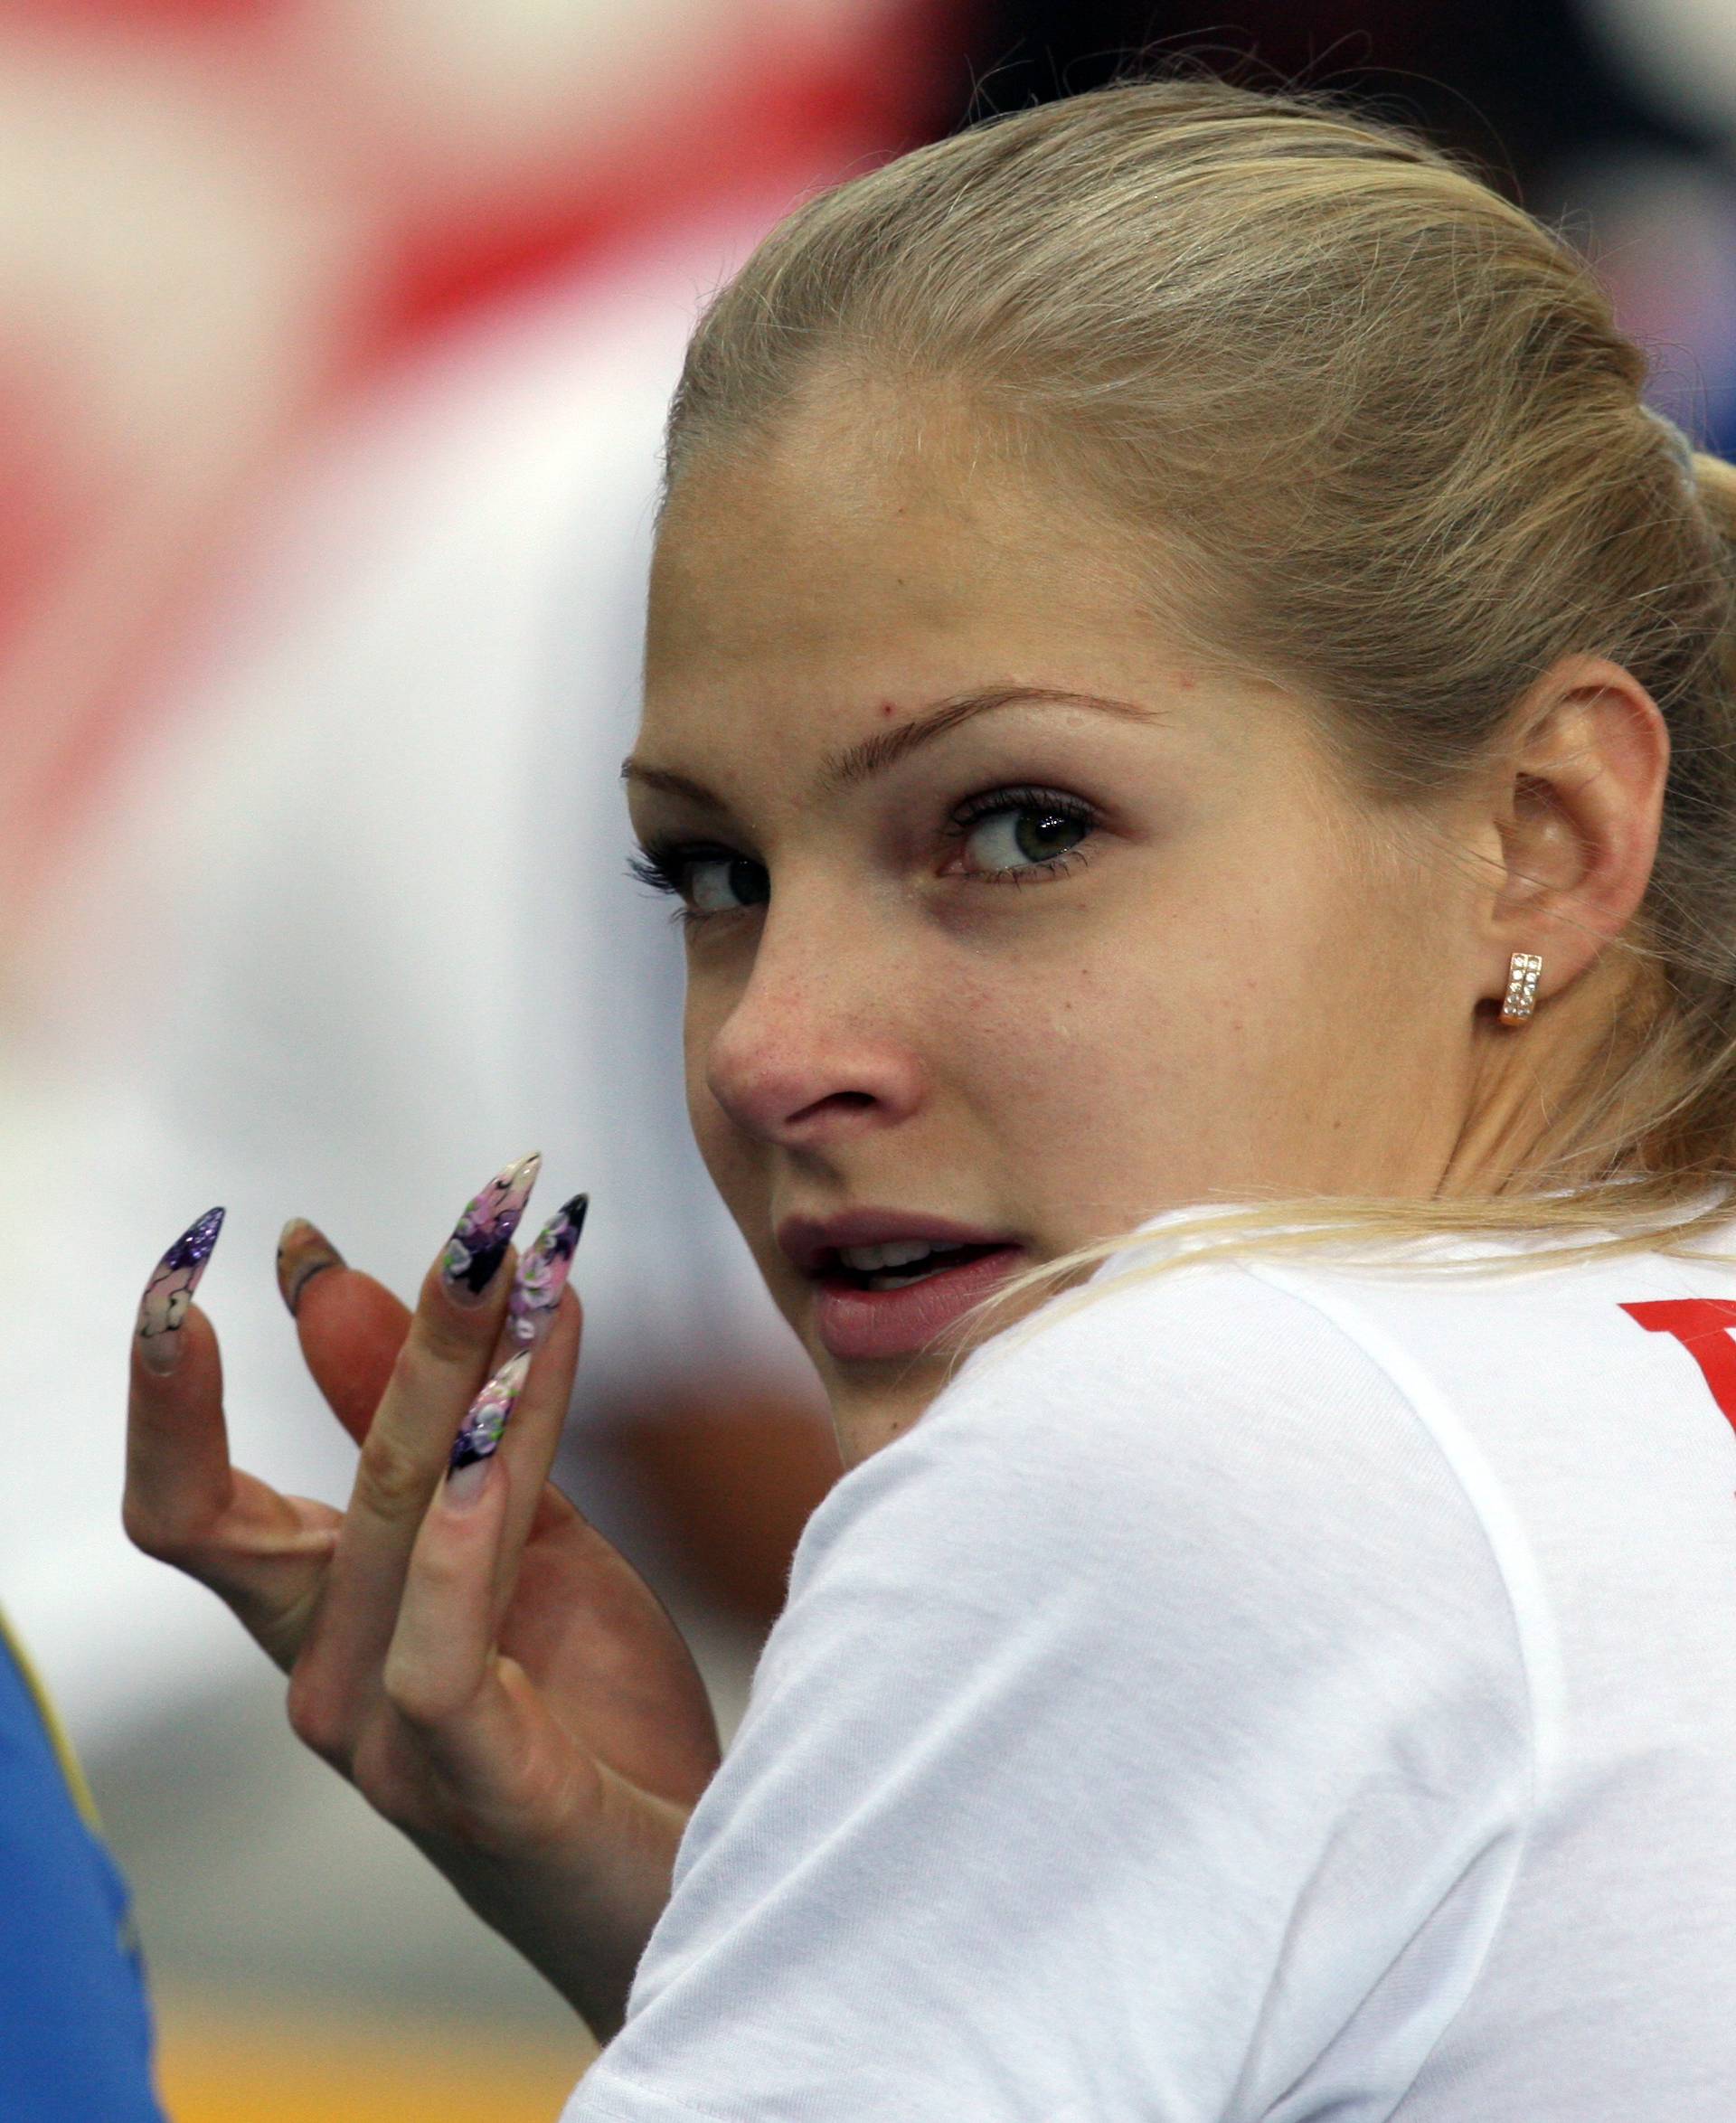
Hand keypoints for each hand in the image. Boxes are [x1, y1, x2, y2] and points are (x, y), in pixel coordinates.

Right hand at [122, 1166, 721, 2037]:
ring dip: (471, 1379)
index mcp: (321, 1620)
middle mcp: (324, 1679)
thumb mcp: (511, 1537)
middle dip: (408, 1324)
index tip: (206, 1240)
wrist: (685, 1880)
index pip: (188, 1505)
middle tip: (488, 1205)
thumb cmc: (587, 1709)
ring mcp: (385, 1741)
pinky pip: (439, 1647)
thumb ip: (429, 1422)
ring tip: (543, 1264)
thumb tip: (325, 1270)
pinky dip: (460, 1533)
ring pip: (402, 1522)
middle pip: (335, 1476)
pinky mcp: (473, 1786)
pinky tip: (502, 1437)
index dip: (169, 1385)